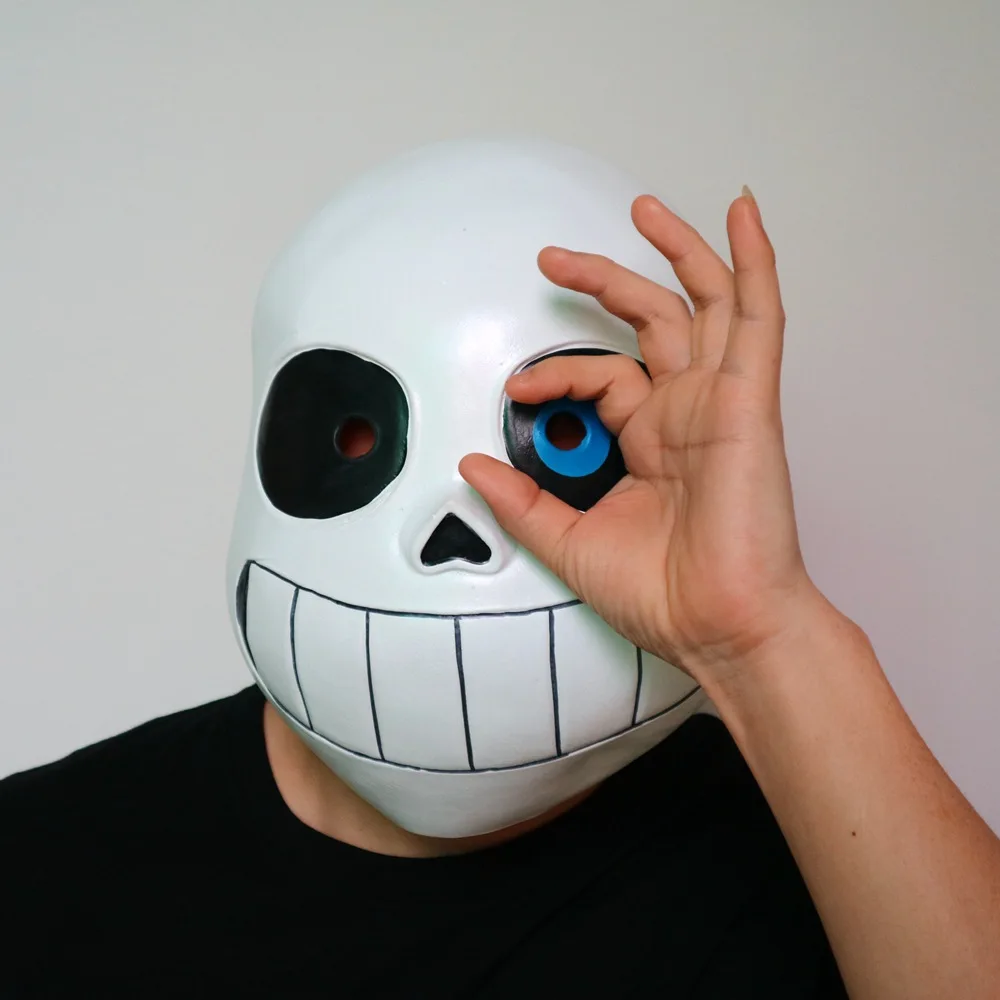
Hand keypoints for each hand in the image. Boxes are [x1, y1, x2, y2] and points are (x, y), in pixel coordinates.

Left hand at [460, 191, 822, 684]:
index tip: (517, 393)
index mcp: (650, 440)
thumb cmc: (665, 595)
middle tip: (554, 259)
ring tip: (643, 208)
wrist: (716, 629)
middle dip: (604, 281)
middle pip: (650, 321)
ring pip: (704, 303)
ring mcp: (719, 401)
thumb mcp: (567, 541)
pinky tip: (744, 215)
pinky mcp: (750, 402)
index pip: (600, 377)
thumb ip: (520, 502)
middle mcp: (685, 412)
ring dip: (678, 252)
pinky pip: (757, 316)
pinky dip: (754, 262)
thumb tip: (473, 467)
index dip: (554, 374)